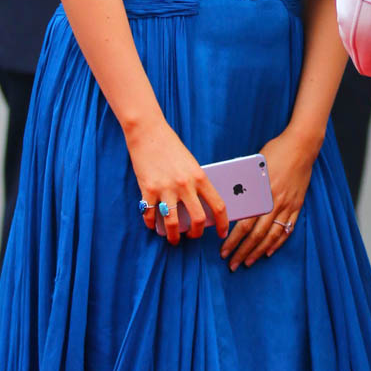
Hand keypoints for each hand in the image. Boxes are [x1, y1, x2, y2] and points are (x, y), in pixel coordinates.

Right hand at [128, 118, 228, 244]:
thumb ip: (196, 184)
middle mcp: (185, 184)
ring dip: (174, 236)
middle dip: (196, 234)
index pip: (218, 205)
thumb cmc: (172, 149)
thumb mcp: (191, 165)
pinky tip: (153, 224)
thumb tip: (200, 209)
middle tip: (193, 236)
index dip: (223, 223)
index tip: (222, 233)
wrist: (148, 133)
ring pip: (173, 223)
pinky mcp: (148, 189)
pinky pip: (150, 214)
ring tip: (173, 238)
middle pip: (198, 219)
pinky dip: (151, 223)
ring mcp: (166, 188)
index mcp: (200, 177)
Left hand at [220, 127, 316, 269]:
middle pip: (257, 235)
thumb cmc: (275, 151)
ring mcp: (288, 205)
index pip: (245, 224)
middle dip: (243, 252)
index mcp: (262, 193)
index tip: (224, 251)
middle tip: (232, 265)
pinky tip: (269, 251)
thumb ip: (245, 185)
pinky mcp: (297, 205)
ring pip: (272, 235)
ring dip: (259, 251)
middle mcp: (275, 203)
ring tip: (248, 262)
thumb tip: (230, 202)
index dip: (233, 240)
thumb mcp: (254, 166)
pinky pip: (287, 228)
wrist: (302, 145)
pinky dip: (278, 242)